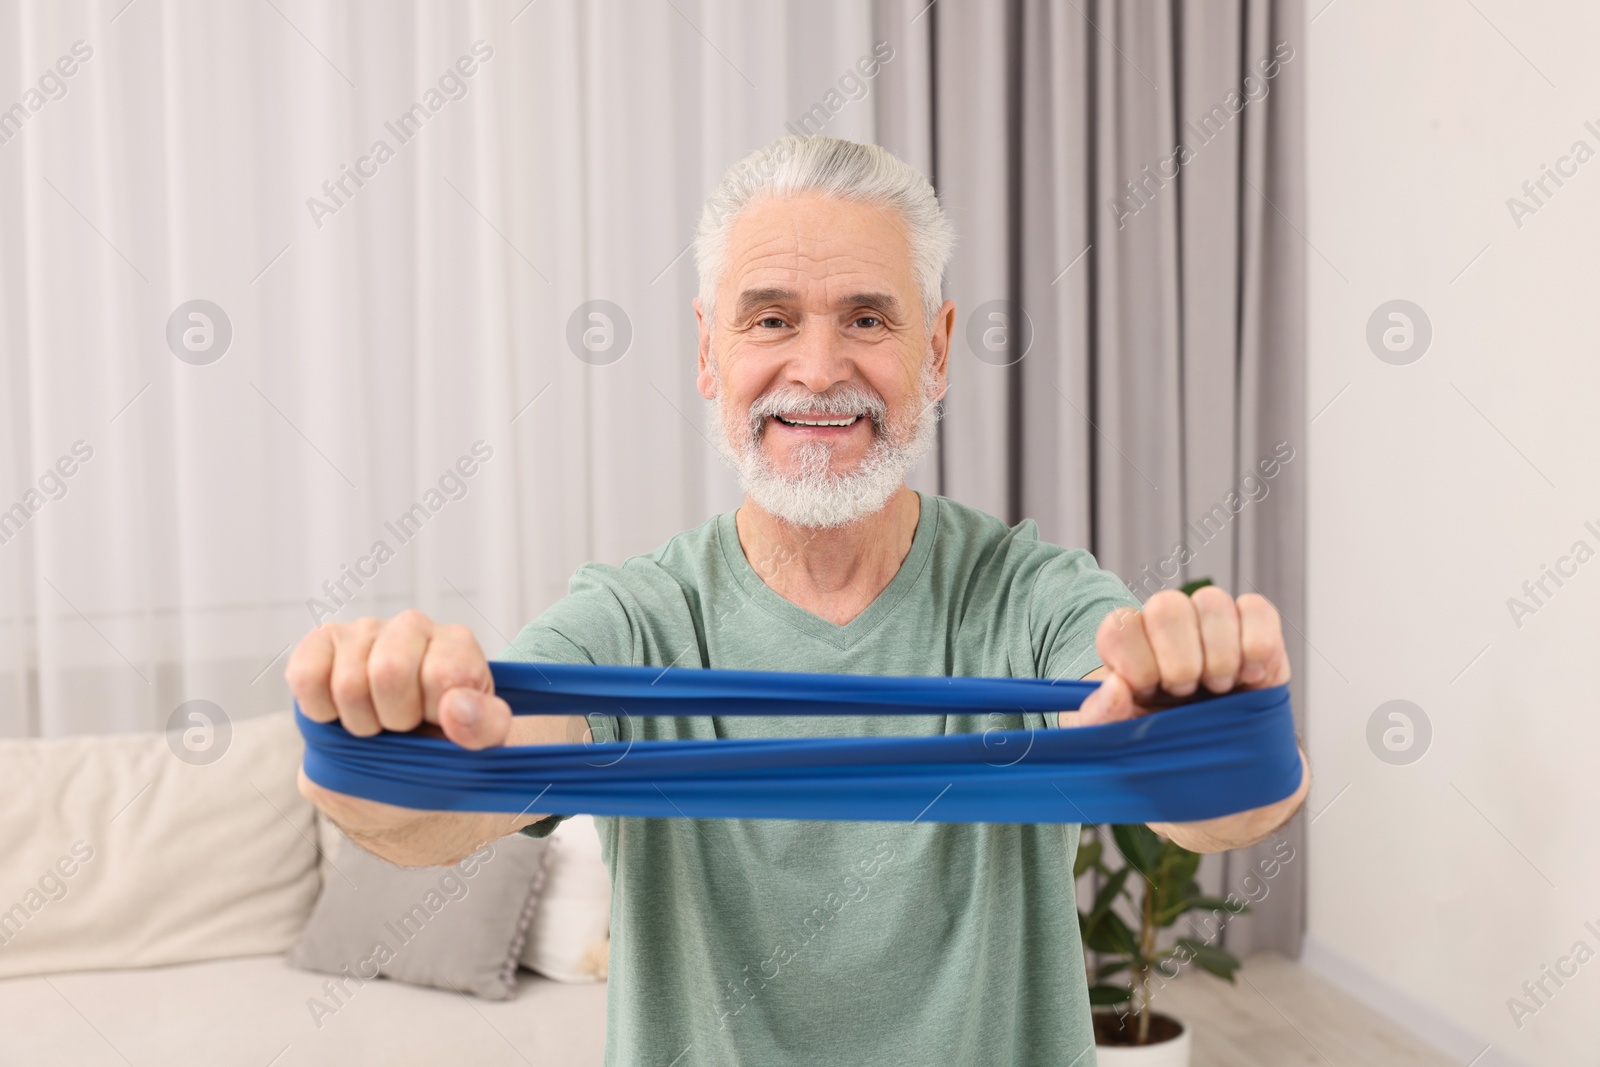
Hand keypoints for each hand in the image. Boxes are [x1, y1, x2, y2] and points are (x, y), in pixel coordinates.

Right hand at [286, 611, 565, 864]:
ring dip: (359, 723)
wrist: (401, 765)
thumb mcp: (480, 744)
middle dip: (393, 720)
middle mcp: (412, 626)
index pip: (443, 673)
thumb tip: (456, 706)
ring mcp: (364, 630)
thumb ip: (484, 725)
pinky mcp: (321, 643)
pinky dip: (320, 710)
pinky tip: (340, 714)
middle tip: (403, 729)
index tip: (438, 724)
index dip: (435, 714)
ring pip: (348, 683)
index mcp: (457, 646)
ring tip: (376, 725)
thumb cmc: (443, 744)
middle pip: (388, 672)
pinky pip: (307, 677)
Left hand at [1076, 587, 1288, 725]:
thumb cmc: (1161, 742)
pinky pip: (1257, 609)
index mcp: (1129, 647)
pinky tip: (1250, 676)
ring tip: (1220, 688)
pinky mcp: (1256, 626)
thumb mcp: (1120, 740)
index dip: (1135, 660)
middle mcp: (1168, 626)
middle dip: (1179, 659)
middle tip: (1186, 692)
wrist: (1216, 760)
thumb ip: (1101, 717)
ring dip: (1218, 654)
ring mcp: (1212, 622)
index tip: (1147, 692)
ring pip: (1211, 601)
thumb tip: (1115, 684)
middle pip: (1166, 605)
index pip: (1120, 625)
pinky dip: (1255, 644)